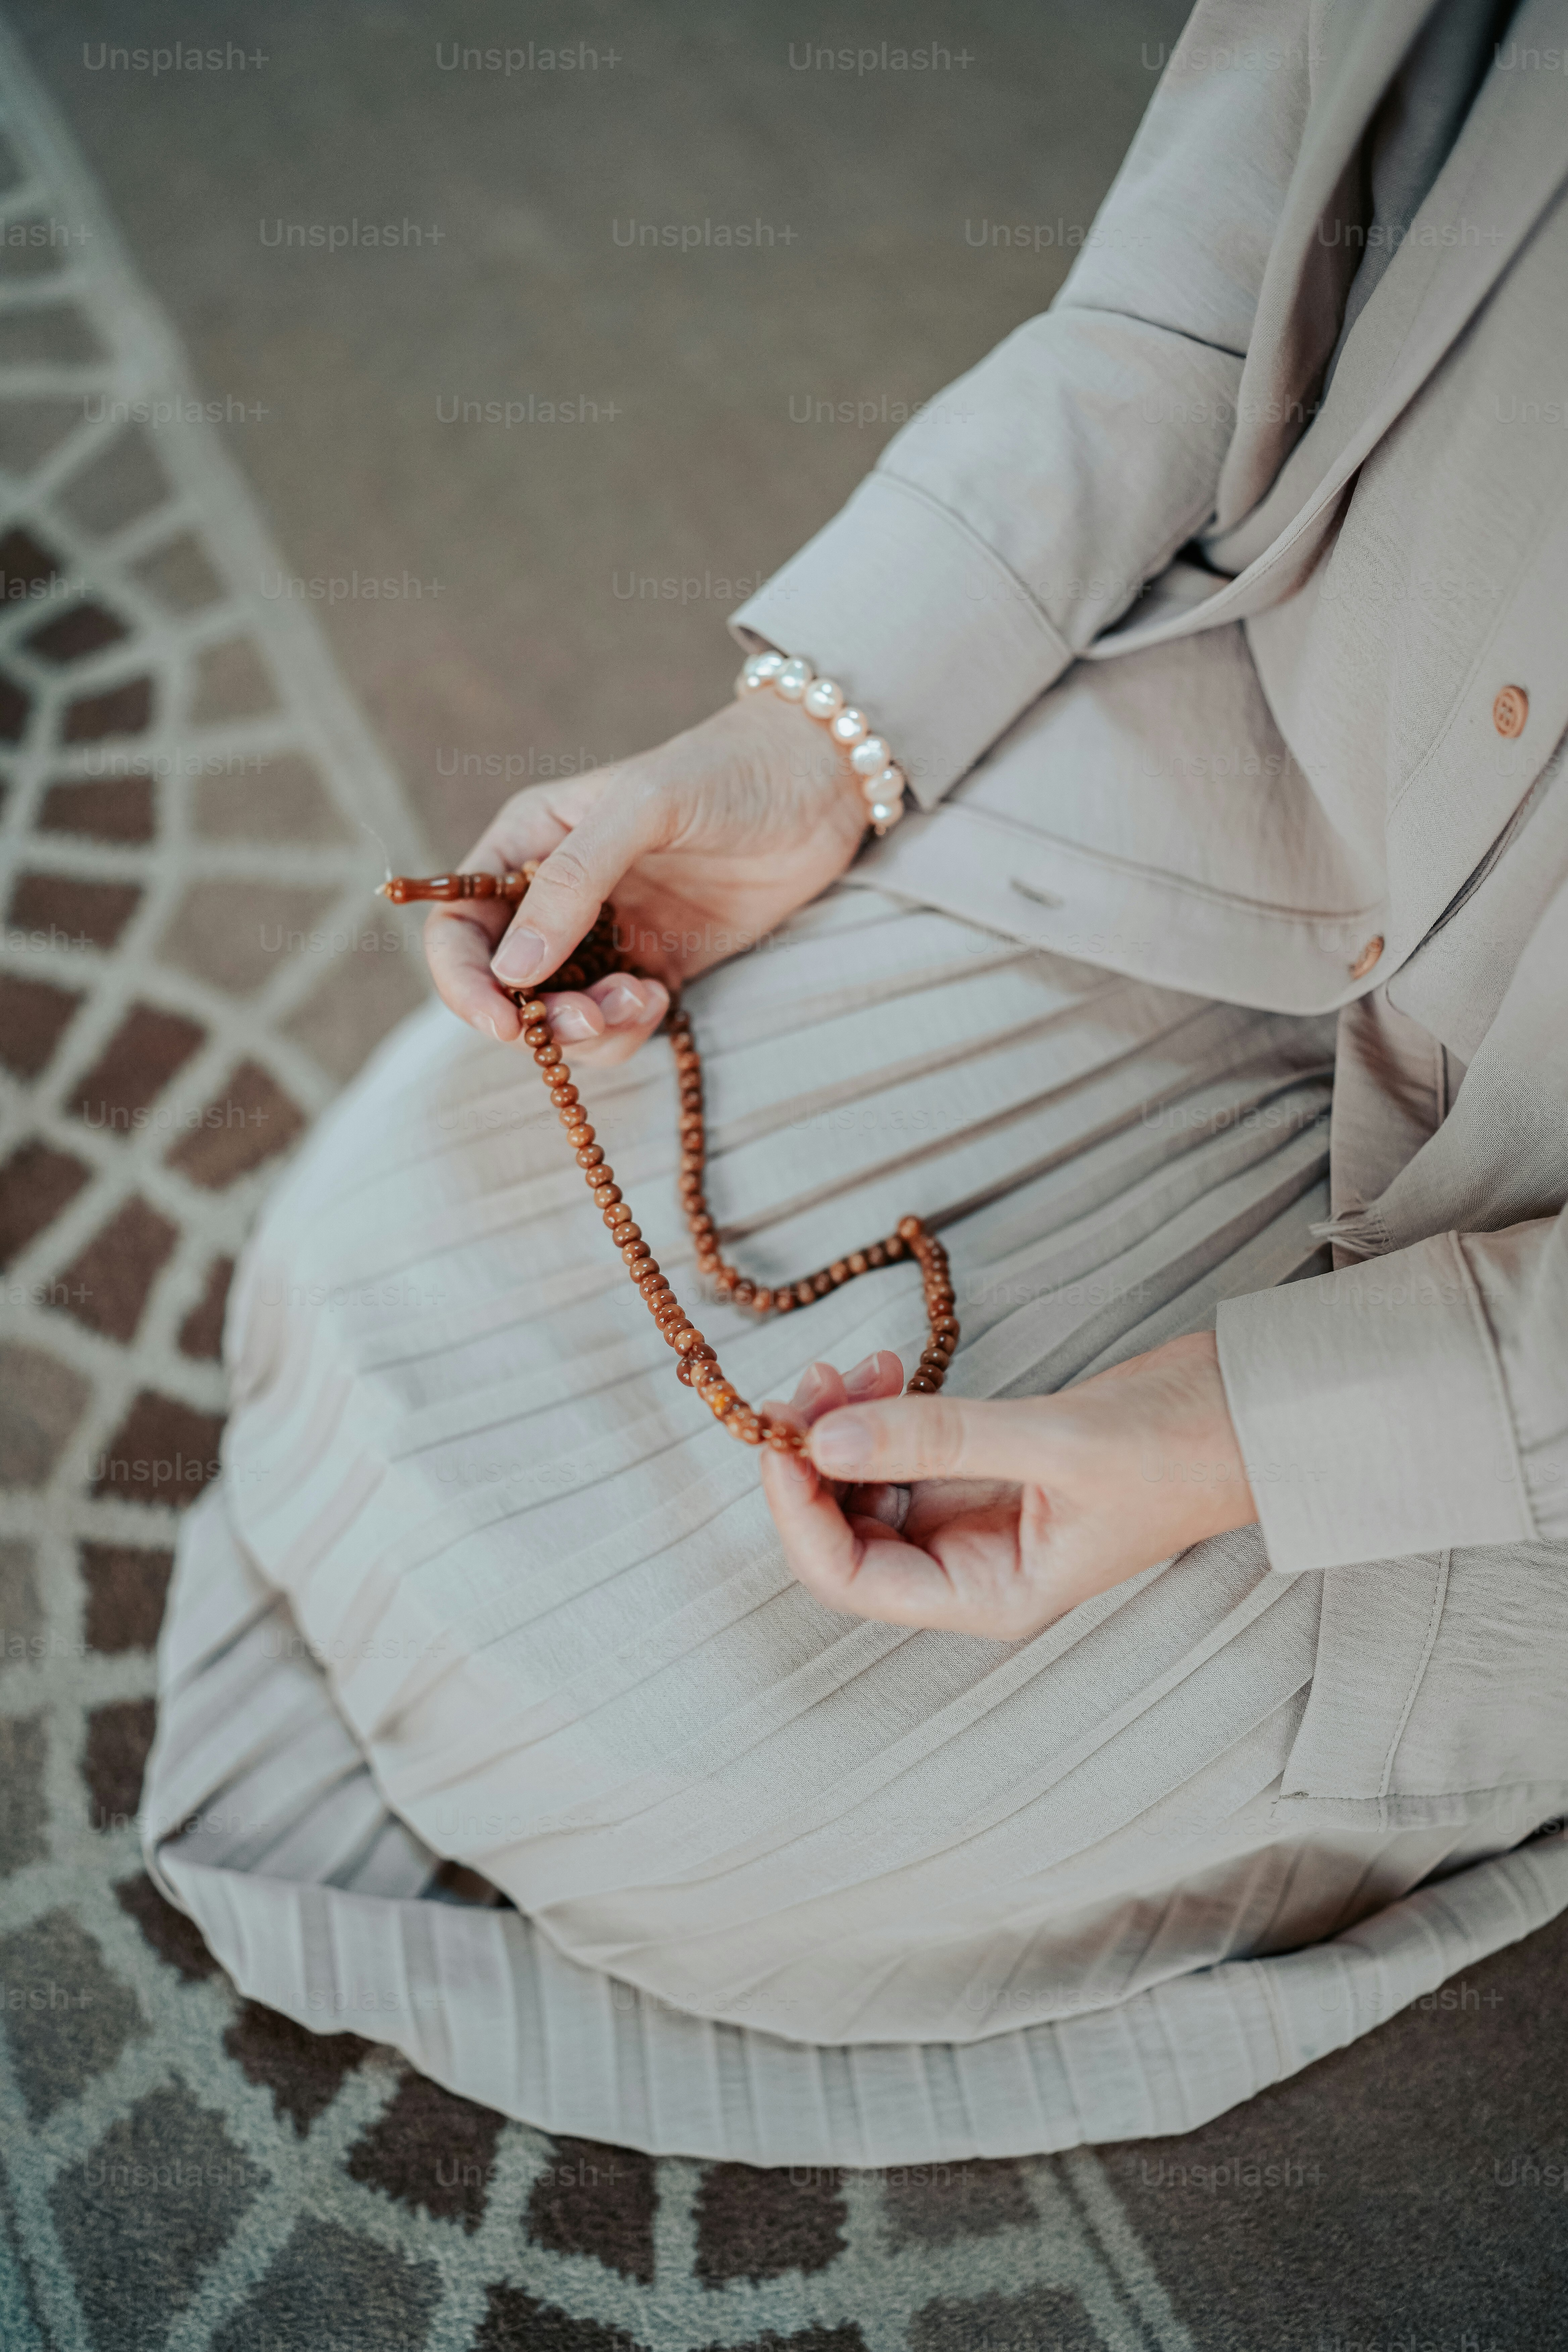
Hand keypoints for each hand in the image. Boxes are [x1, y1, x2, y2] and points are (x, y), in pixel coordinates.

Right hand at [424, 689, 866, 1064]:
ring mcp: (606, 934)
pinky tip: (660, 998)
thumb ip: (573, 882)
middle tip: (591, 1018)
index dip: (465, 981)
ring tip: (638, 1000)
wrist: (818, 783)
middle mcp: (556, 894)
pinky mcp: (656, 965)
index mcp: (528, 843)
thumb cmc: (724, 772)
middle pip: (505, 984)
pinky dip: (629, 1027)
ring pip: (561, 1014)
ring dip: (589, 1029)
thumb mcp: (641, 808)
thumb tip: (514, 969)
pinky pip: (617, 1021)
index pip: (460, 924)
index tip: (503, 1022)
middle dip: (538, 1017)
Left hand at [759, 1331, 1258, 1638]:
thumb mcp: (1058, 1443)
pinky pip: (900, 1450)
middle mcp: (970, 1569)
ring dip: (842, 1428)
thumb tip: (825, 1440)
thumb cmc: (1181, 1450)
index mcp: (987, 1596)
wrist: (1250, 1412)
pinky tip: (888, 1368)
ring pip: (864, 1486)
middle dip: (812, 1462)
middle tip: (814, 1382)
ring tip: (856, 1364)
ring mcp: (972, 1518)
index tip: (783, 1434)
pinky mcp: (981, 1468)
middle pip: (842, 1535)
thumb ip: (938, 1440)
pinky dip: (879, 1411)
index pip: (851, 1579)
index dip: (798, 1512)